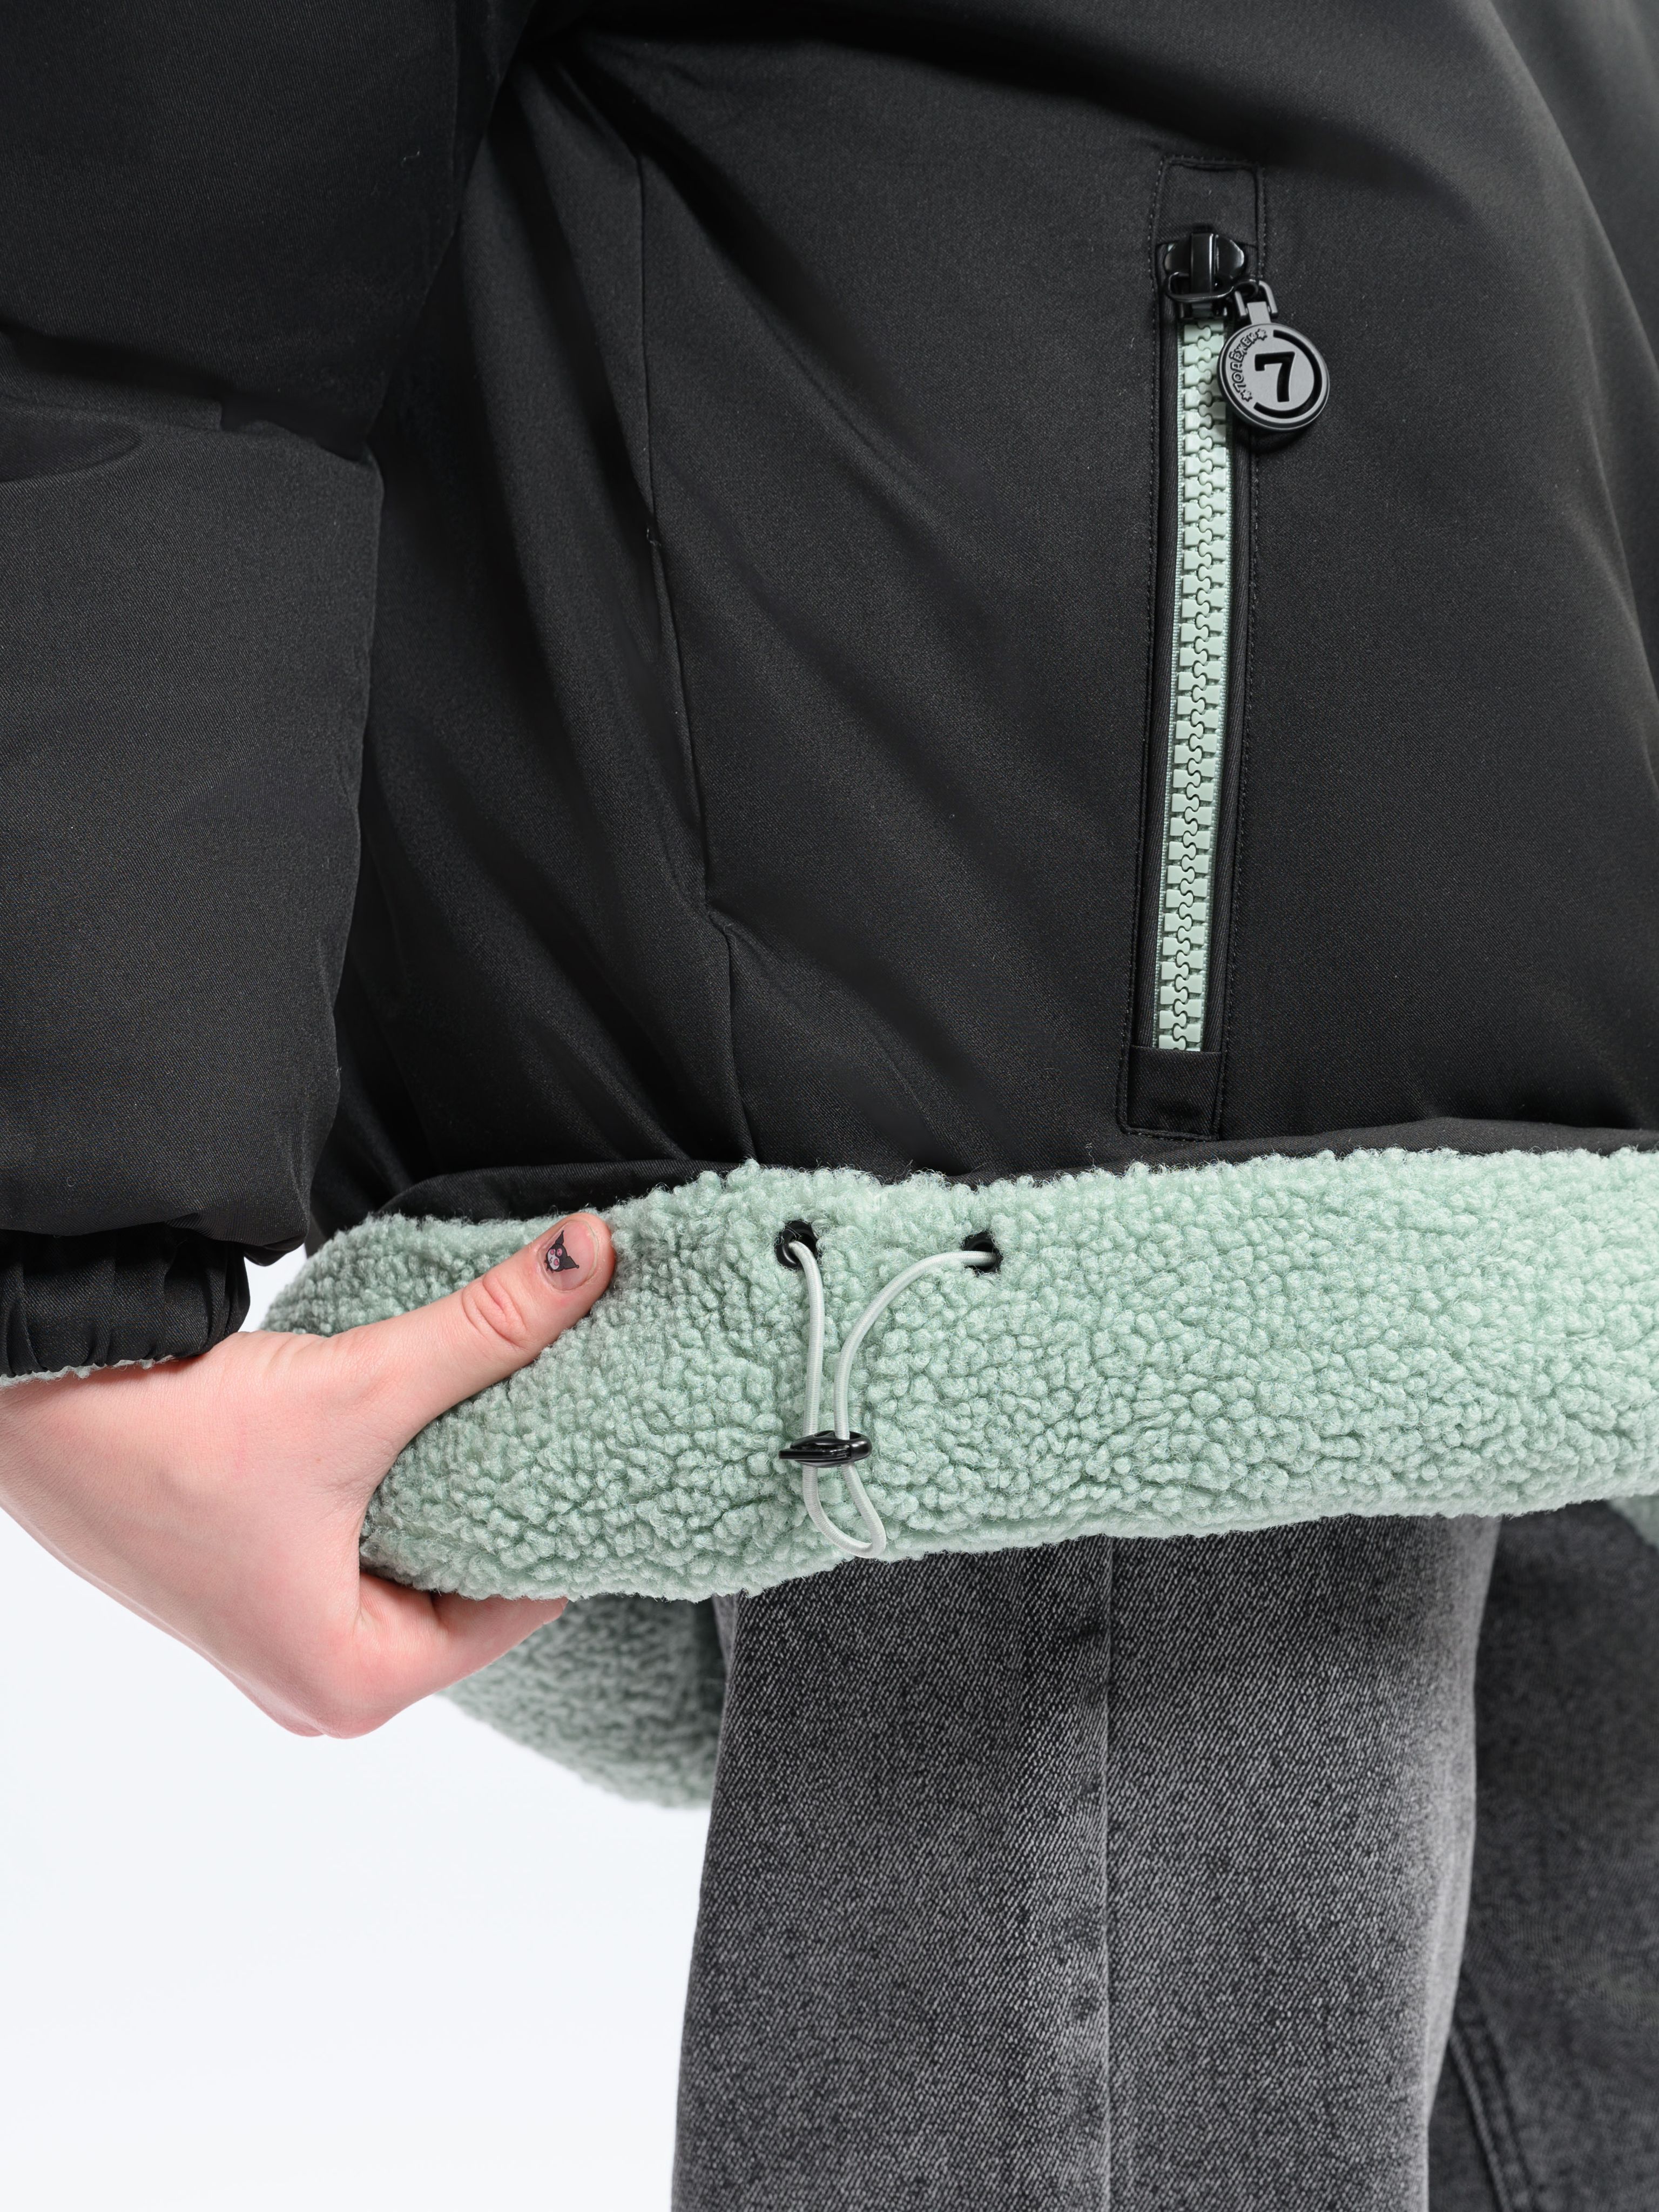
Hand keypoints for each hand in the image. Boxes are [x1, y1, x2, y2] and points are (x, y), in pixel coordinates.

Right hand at [0, 1215, 614, 1735]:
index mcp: (353, 1684)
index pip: (520, 1608)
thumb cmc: (171, 1433)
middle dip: (513, 1505)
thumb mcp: (361, 1386)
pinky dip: (395, 1496)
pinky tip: (422, 1432)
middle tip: (569, 1421)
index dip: (569, 1519)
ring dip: (453, 1494)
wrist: (33, 1405)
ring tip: (507, 1419)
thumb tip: (590, 1257)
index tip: (610, 1446)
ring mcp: (278, 1644)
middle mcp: (316, 1687)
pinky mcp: (250, 1593)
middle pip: (468, 1592)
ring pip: (414, 1568)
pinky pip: (362, 1553)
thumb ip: (489, 1328)